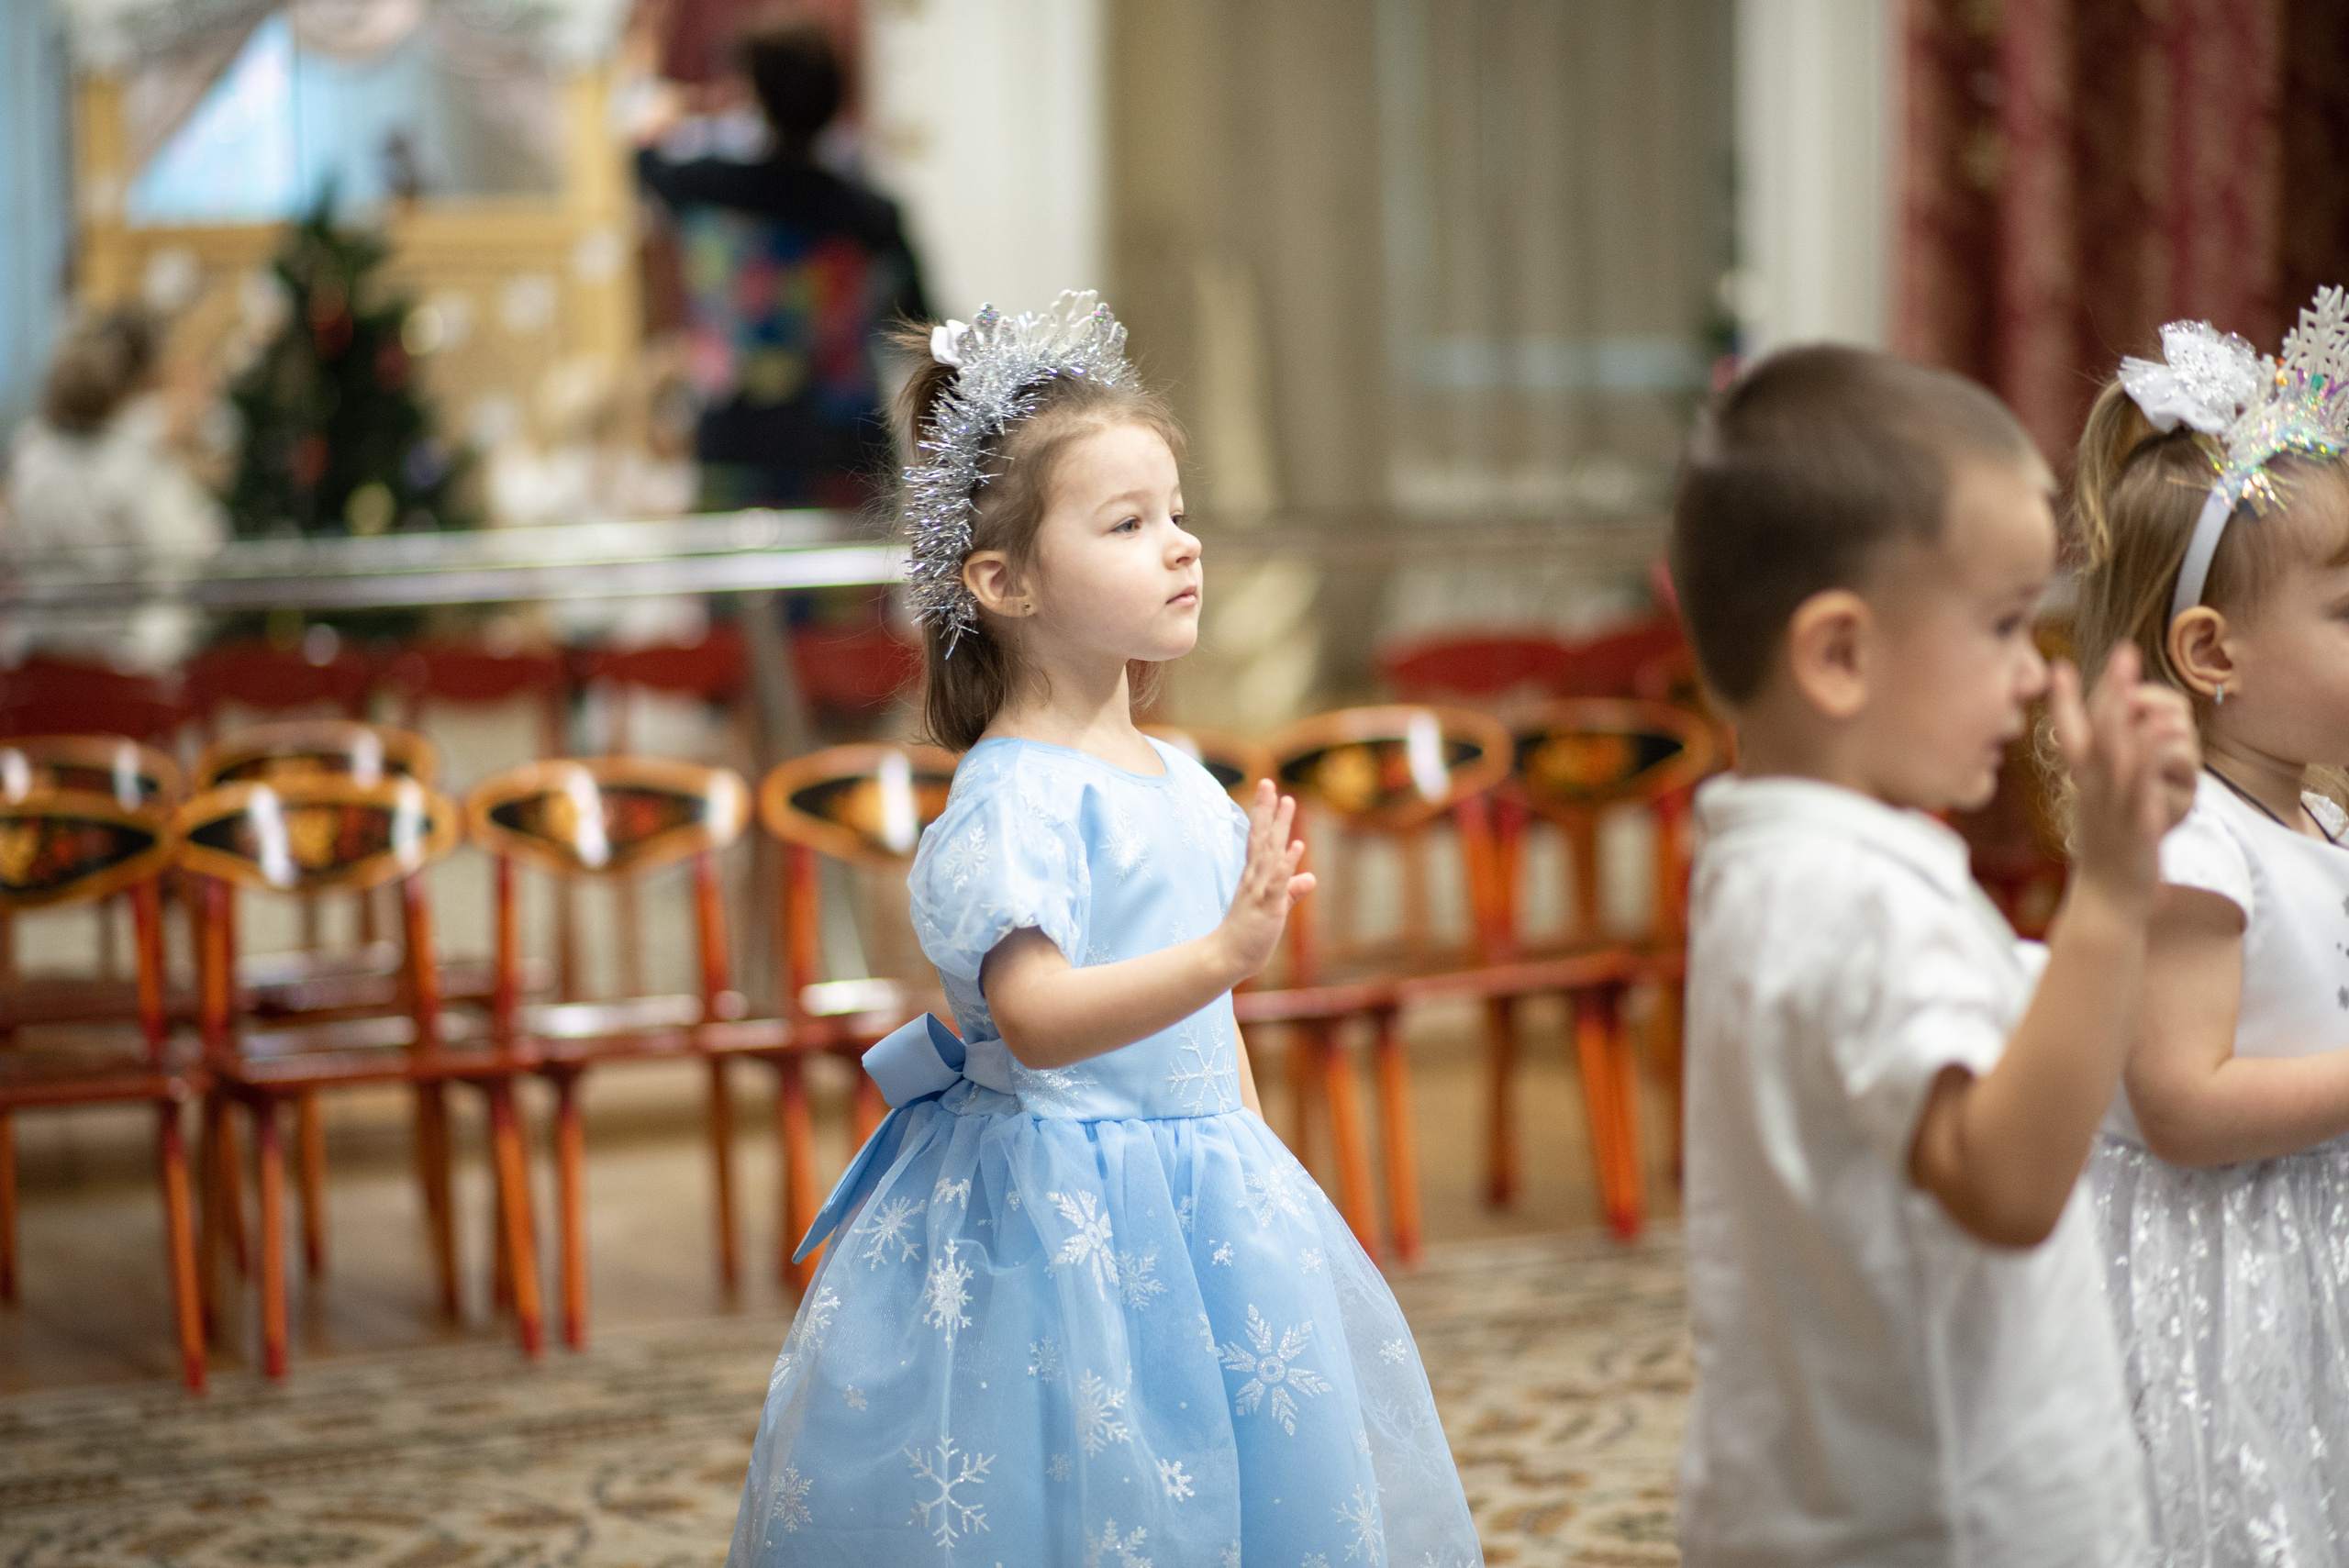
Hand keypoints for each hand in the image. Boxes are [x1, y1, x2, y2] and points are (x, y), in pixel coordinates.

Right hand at [1213, 780, 1315, 982]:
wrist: (1227, 958)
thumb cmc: (1248, 934)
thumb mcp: (1275, 907)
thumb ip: (1291, 889)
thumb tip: (1310, 877)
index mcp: (1254, 876)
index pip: (1259, 838)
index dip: (1264, 813)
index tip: (1269, 789)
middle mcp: (1255, 877)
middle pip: (1262, 837)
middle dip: (1267, 809)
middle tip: (1270, 781)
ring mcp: (1259, 890)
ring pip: (1270, 852)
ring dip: (1279, 826)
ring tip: (1288, 801)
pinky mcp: (1266, 906)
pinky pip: (1277, 881)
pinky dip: (1287, 863)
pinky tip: (1297, 845)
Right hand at [2053, 645, 2197, 904]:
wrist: (2106, 904)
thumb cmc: (2108, 857)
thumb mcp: (2099, 810)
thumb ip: (2100, 779)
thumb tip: (2103, 754)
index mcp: (2082, 784)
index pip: (2068, 733)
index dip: (2064, 699)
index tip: (2058, 666)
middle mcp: (2091, 789)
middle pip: (2096, 730)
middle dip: (2107, 688)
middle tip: (2122, 650)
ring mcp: (2111, 805)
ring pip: (2115, 751)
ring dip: (2124, 713)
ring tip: (2136, 681)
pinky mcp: (2136, 824)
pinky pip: (2142, 784)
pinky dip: (2150, 754)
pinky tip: (2163, 731)